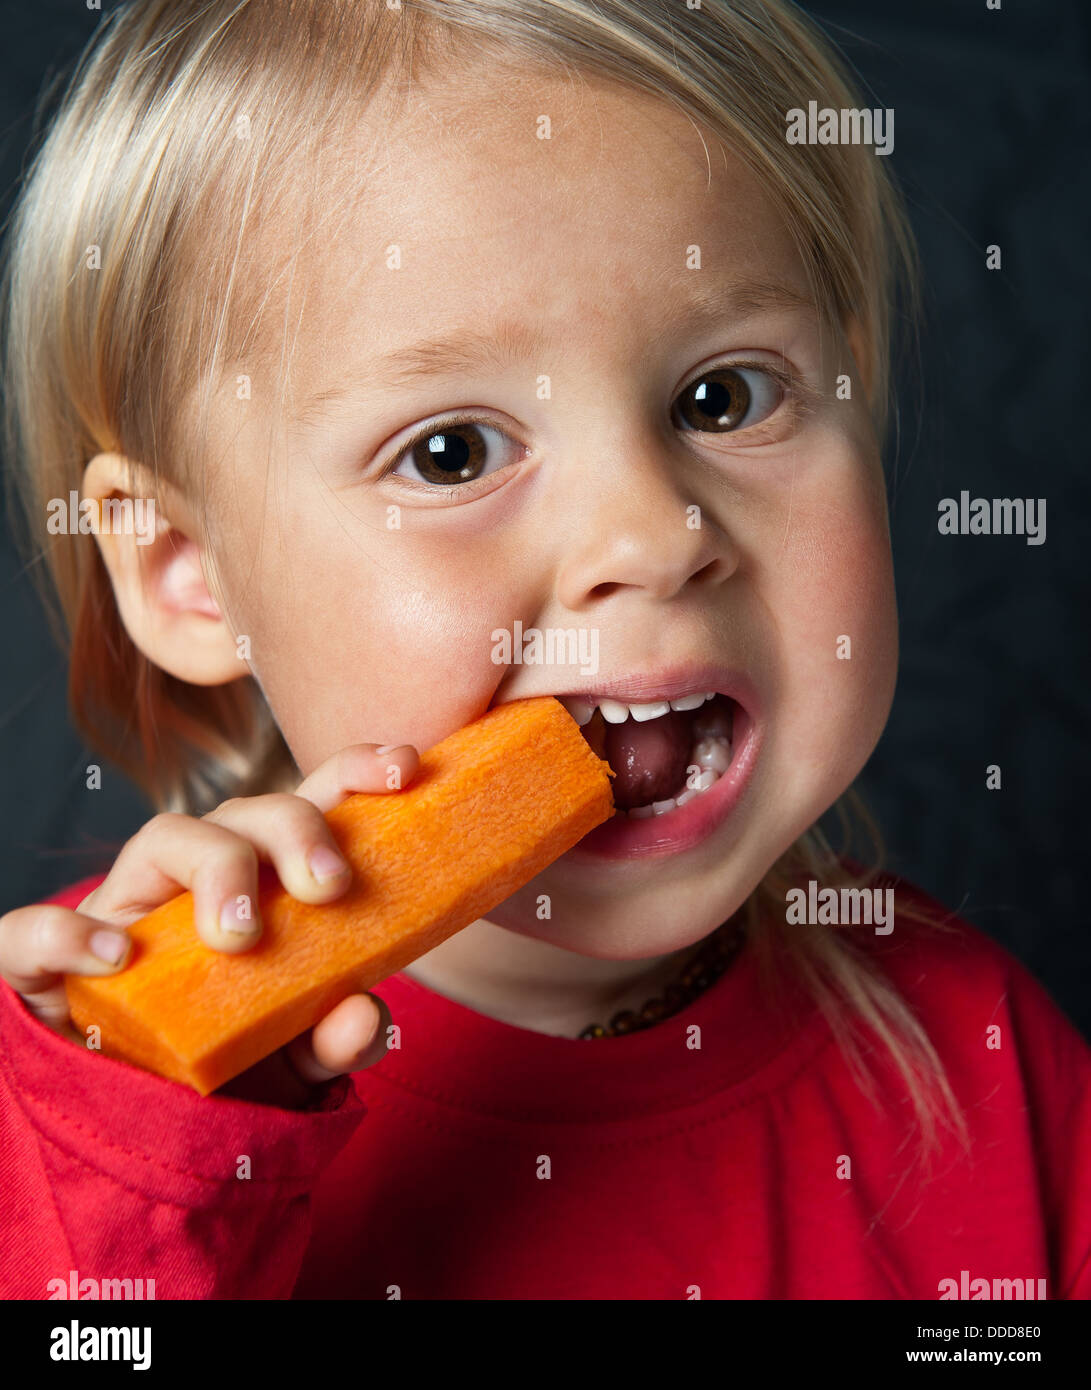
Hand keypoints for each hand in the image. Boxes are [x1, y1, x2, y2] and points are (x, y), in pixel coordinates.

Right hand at [0, 742, 419, 1107]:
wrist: (132, 1121)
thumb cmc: (227, 1064)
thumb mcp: (297, 1061)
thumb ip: (336, 1041)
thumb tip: (367, 1015)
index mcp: (268, 882)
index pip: (312, 803)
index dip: (354, 772)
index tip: (403, 770)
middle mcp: (200, 876)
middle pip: (249, 811)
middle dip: (296, 831)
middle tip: (330, 887)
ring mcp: (126, 909)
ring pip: (163, 837)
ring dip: (212, 868)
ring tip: (241, 933)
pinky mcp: (50, 962)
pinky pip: (36, 930)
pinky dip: (70, 933)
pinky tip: (115, 958)